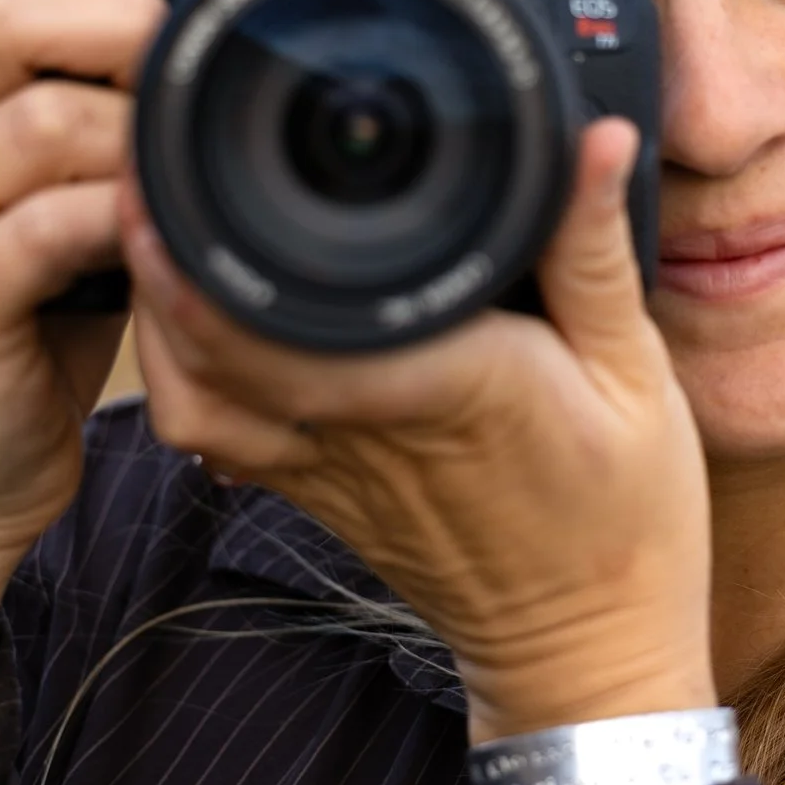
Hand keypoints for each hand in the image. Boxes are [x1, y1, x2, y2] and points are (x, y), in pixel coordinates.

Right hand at [0, 0, 166, 571]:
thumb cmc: (36, 310)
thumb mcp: (63, 181)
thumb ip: (101, 100)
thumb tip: (206, 19)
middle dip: (110, 11)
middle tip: (182, 50)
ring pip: (28, 122)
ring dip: (134, 130)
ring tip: (185, 165)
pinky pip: (36, 237)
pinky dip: (116, 222)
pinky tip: (160, 235)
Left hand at [124, 118, 717, 742]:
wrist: (587, 647)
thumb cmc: (623, 515)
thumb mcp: (635, 370)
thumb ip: (593, 248)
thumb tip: (593, 137)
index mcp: (440, 381)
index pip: (290, 317)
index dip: (212, 241)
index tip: (188, 157)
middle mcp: (359, 427)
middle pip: (209, 344)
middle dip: (162, 250)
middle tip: (148, 158)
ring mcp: (324, 469)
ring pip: (191, 395)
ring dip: (157, 317)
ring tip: (157, 225)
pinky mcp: (311, 493)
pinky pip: (212, 434)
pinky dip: (180, 373)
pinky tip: (187, 315)